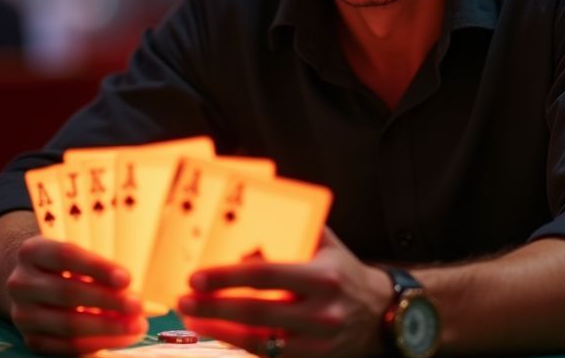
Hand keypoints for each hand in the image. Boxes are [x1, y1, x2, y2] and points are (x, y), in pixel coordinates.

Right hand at [5, 236, 146, 354]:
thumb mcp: (76, 256)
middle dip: (108, 301)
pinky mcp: (31, 339)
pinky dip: (99, 343)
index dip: (98, 267)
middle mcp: (21, 283)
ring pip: (69, 324)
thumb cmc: (65, 267)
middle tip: (137, 305)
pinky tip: (122, 338)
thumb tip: (131, 293)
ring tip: (137, 325)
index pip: (66, 256)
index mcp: (32, 251)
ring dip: (108, 327)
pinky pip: (67, 347)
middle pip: (68, 292)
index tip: (127, 278)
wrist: (31, 286)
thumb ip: (99, 270)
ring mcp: (22, 314)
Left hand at [178, 229, 389, 356]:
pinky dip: (241, 345)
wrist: (380, 313)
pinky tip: (221, 333)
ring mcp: (318, 341)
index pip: (265, 275)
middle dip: (214, 307)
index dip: (226, 277)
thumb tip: (247, 220)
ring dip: (221, 330)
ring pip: (259, 340)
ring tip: (194, 319)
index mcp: (322, 276)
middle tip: (184, 300)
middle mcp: (321, 311)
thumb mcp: (326, 243)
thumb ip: (292, 230)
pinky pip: (270, 356)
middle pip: (256, 311)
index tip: (196, 277)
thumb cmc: (342, 271)